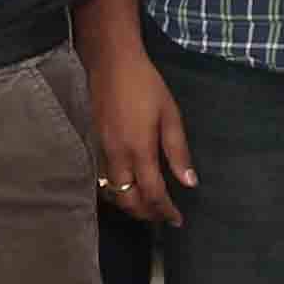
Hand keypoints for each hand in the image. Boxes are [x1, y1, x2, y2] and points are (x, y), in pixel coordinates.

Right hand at [89, 41, 193, 227]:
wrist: (111, 63)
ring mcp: (102, 152)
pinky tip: (128, 188)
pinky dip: (116, 192)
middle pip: (128, 200)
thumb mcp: (170, 116)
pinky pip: (103, 180)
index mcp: (139, 150)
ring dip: (130, 205)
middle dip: (146, 214)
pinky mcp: (94, 145)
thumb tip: (189, 182)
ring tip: (148, 207)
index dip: (165, 211)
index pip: (153, 193)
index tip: (177, 220)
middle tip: (163, 217)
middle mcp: (117, 157)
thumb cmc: (145, 85)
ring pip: (112, 193)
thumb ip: (178, 152)